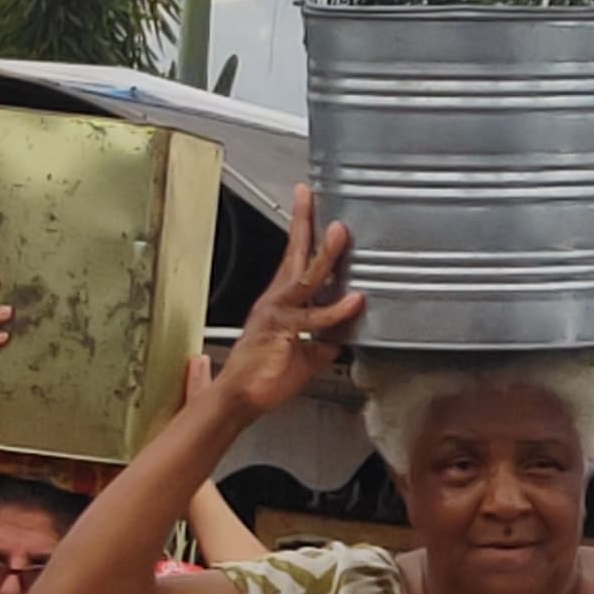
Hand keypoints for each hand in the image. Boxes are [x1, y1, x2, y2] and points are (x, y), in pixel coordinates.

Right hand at [209, 185, 363, 419]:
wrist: (238, 398)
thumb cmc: (264, 378)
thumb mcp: (306, 356)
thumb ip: (324, 343)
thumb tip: (341, 338)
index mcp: (281, 303)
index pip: (295, 261)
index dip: (303, 234)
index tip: (309, 207)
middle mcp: (276, 301)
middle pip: (292, 254)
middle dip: (302, 222)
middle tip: (310, 195)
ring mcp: (278, 314)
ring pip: (304, 277)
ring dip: (324, 254)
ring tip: (339, 232)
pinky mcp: (282, 331)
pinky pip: (314, 318)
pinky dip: (337, 309)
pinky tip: (355, 301)